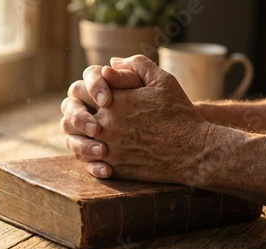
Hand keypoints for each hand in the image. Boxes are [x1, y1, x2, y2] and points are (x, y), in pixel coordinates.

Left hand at [63, 55, 212, 184]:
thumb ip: (135, 64)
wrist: (193, 151)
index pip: (79, 90)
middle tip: (86, 113)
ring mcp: (108, 149)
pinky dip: (89, 156)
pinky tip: (99, 150)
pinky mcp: (114, 168)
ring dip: (79, 135)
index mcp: (113, 102)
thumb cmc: (179, 114)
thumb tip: (110, 63)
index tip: (94, 93)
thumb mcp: (162, 80)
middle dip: (77, 113)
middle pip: (72, 117)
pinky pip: (89, 162)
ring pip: (76, 141)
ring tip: (91, 132)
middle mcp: (105, 126)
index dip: (84, 89)